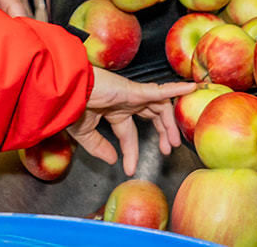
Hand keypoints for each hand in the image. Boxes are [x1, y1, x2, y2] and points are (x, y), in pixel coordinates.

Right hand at [70, 68, 197, 175]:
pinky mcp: (135, 89)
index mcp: (114, 110)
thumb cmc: (72, 105)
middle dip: (163, 132)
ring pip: (161, 106)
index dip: (131, 152)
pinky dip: (176, 89)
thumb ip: (99, 147)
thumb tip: (113, 160)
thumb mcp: (85, 133)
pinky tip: (190, 89)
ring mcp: (132, 94)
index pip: (129, 133)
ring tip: (174, 140)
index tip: (130, 169)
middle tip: (169, 149)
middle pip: (153, 116)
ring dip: (170, 122)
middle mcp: (126, 101)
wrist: (67, 90)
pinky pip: (160, 90)